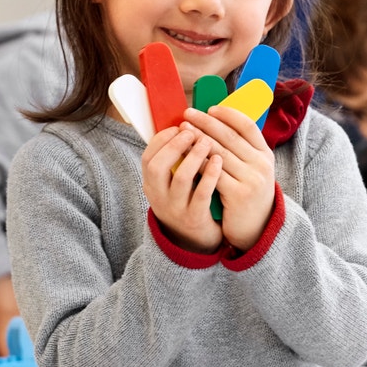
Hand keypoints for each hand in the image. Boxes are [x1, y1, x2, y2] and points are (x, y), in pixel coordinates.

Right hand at [141, 121, 224, 253]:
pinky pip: (201, 194)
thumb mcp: (172, 183)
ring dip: (194, 156)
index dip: (162, 139)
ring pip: (181, 179)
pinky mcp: (194, 218)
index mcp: (151, 184)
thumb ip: (174, 160)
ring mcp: (176, 208)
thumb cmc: (187, 201)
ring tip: (207, 141)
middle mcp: (159, 197)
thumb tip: (185, 126)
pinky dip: (210, 175)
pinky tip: (218, 160)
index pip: (148, 157)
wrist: (196, 240)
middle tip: (192, 132)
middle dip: (175, 145)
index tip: (179, 127)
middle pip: (158, 166)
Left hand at [183, 104, 276, 251]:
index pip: (247, 125)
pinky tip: (185, 155)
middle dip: (206, 123)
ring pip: (219, 153)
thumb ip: (241, 149)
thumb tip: (217, 121)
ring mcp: (252, 180)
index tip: (210, 108)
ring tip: (183, 131)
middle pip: (230, 136)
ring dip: (198, 140)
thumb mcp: (253, 169)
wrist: (257, 228)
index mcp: (265, 154)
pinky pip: (214, 174)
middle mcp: (262, 164)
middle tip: (188, 114)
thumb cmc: (248, 194)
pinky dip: (198, 163)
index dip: (228, 114)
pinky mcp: (239, 195)